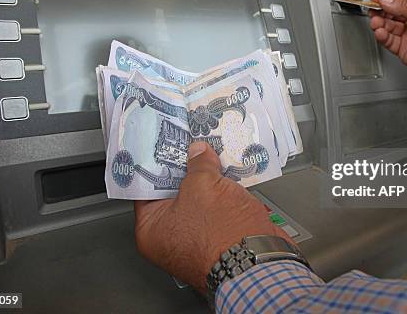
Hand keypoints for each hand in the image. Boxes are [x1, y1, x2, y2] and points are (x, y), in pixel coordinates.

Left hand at [134, 141, 293, 293]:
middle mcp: (171, 237)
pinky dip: (225, 192)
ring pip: (200, 198)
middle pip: (174, 192)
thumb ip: (198, 164)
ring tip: (215, 154)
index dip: (157, 162)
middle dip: (187, 168)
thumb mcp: (203, 186)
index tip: (165, 144)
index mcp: (152, 230)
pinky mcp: (221, 236)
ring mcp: (197, 238)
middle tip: (193, 144)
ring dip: (210, 179)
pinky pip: (219, 207)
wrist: (260, 261)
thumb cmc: (222, 236)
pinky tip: (232, 173)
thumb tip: (198, 153)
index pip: (146, 188)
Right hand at [369, 0, 406, 83]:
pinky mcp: (402, 48)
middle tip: (372, 7)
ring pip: (387, 25)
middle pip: (391, 11)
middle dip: (381, 9)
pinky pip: (387, 40)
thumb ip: (405, 5)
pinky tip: (379, 31)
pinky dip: (381, 35)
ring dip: (379, 22)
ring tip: (376, 20)